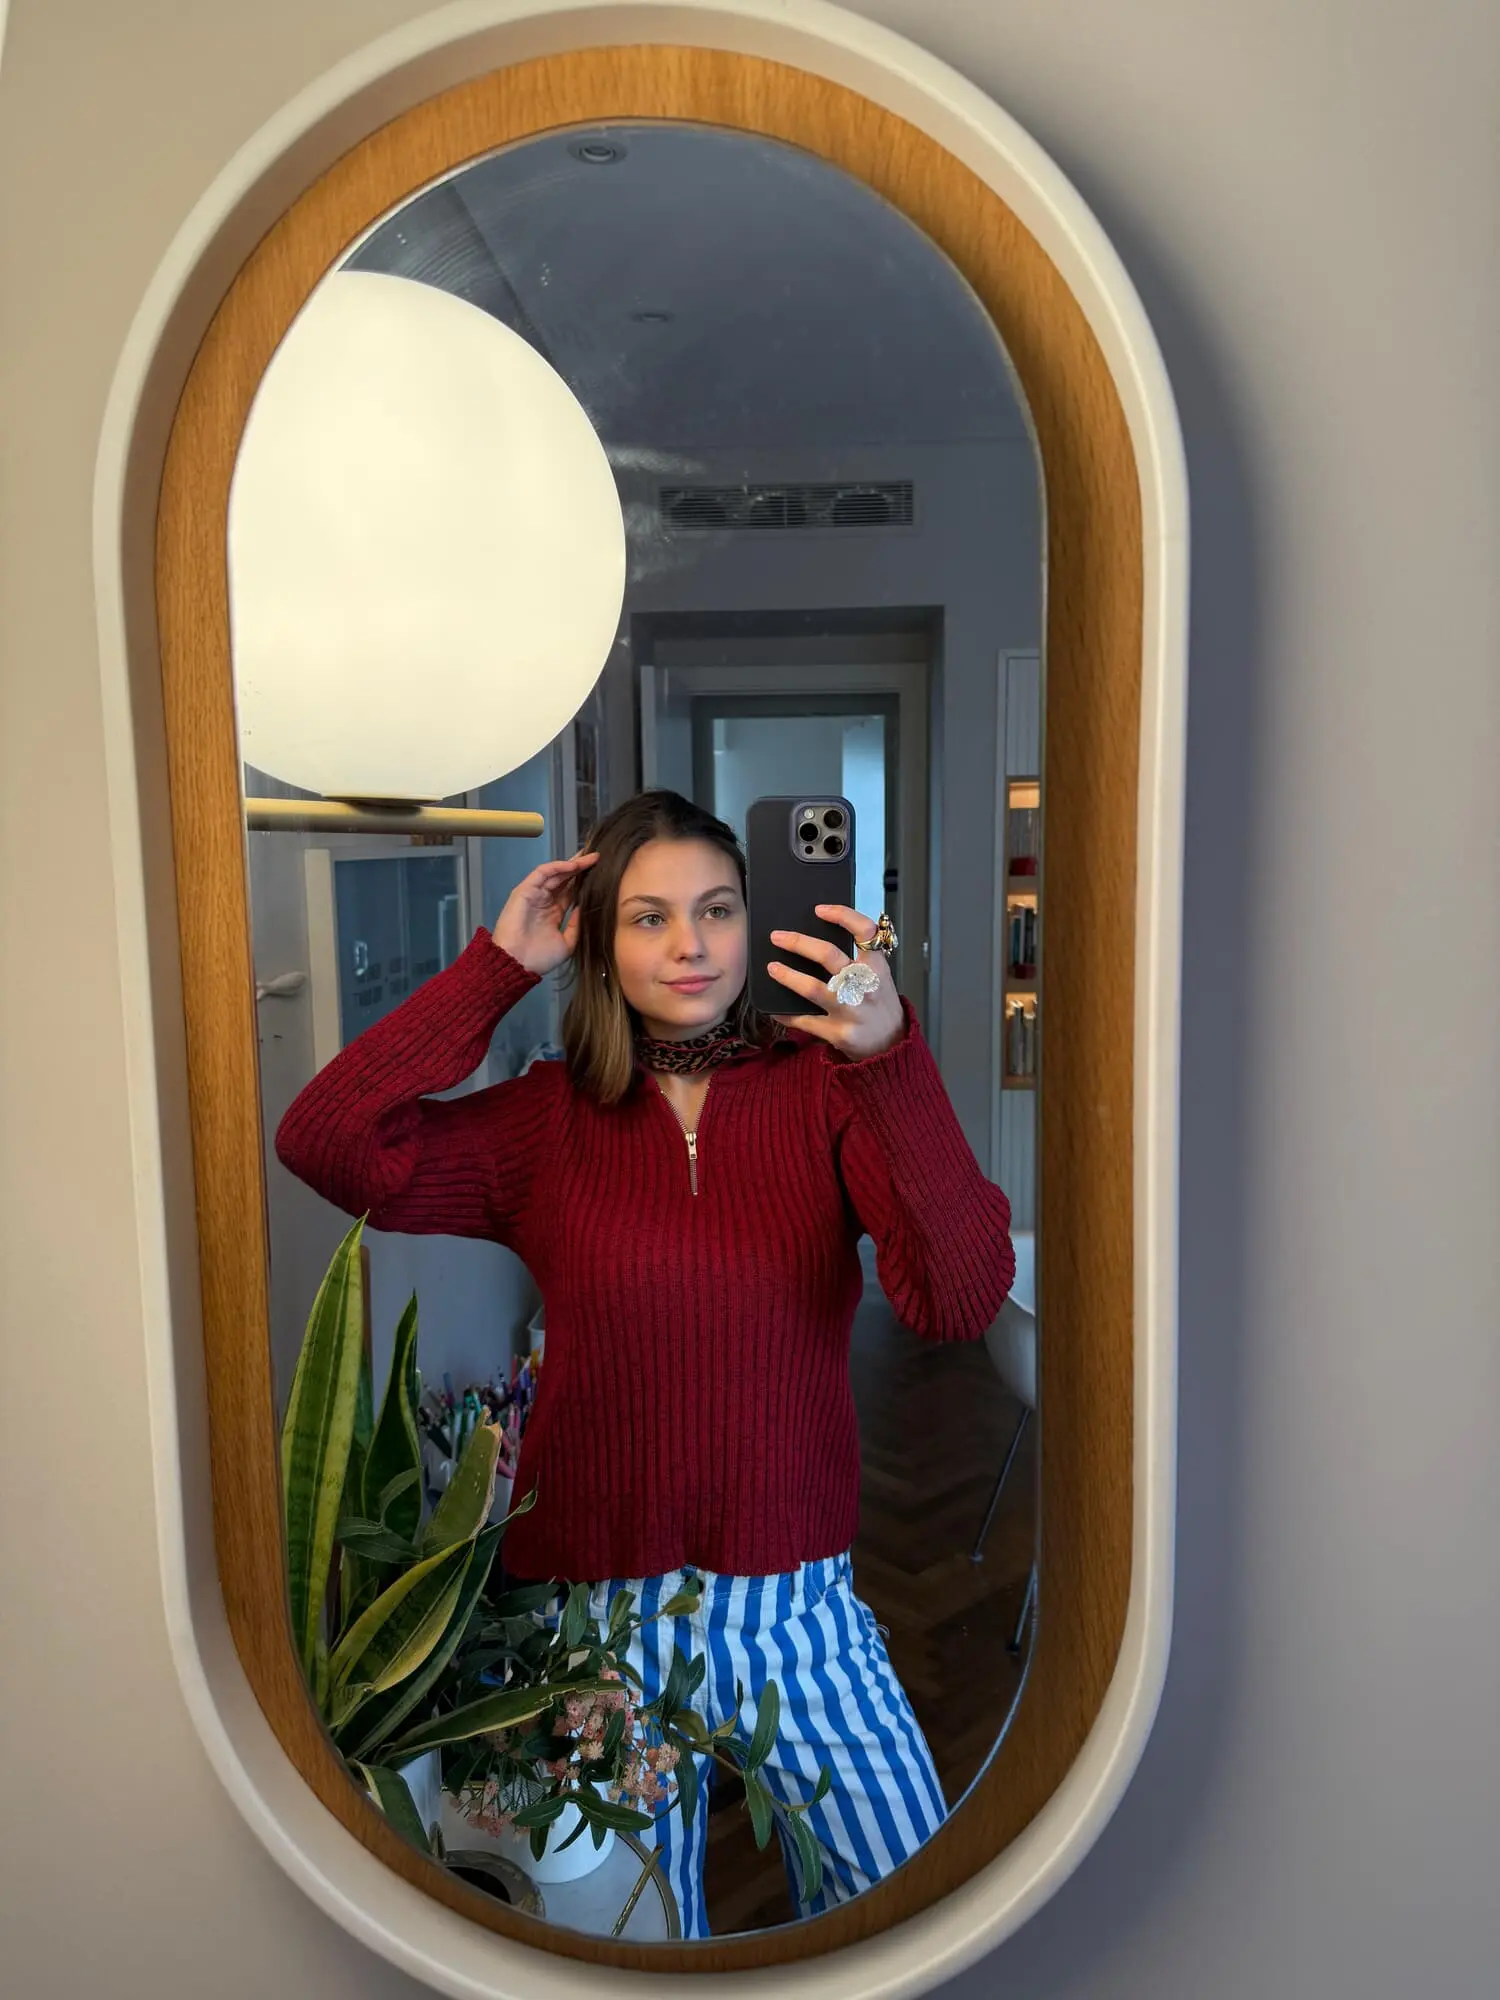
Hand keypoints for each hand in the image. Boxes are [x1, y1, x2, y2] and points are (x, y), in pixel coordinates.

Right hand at [491, 853, 597, 975]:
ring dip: (572, 864)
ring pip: (555, 873)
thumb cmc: (538, 958)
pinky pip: (542, 873)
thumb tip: (585, 907)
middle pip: (564, 879)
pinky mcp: (525, 890)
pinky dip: (557, 867)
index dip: (584, 882)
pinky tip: (573, 865)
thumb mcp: (567, 943)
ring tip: (590, 858)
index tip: (601, 874)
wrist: (518, 964)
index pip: (571, 891)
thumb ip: (576, 925)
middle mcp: (543, 901)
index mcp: (552, 913)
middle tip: (597, 858)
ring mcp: (534, 895)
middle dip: (580, 868)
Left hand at [767, 905, 904, 1059]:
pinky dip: (786, 1015)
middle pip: (828, 955)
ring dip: (788, 976)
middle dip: (798, 943)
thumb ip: (860, 957)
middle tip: (778, 937)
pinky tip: (773, 1010)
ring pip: (812, 988)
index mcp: (876, 967)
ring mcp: (850, 1010)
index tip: (819, 909)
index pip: (864, 931)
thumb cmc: (880, 1004)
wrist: (893, 1044)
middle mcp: (864, 986)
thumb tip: (822, 937)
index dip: (842, 915)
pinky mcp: (838, 1033)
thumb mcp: (879, 976)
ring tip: (772, 967)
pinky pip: (805, 1021)